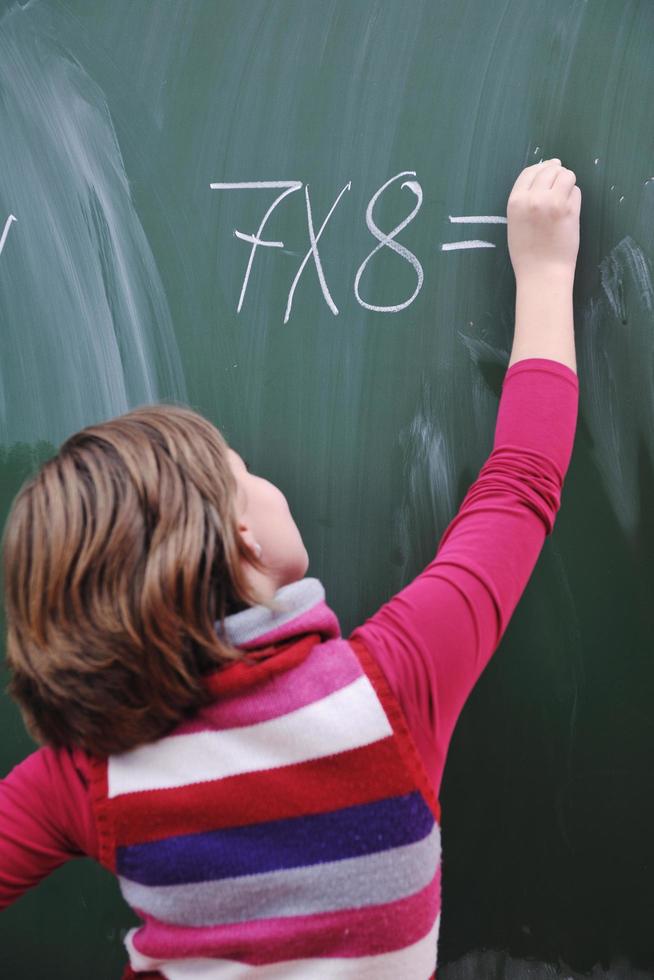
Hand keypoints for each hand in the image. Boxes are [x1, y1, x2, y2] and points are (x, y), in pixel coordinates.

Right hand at [507, 159, 580, 283]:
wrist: (542, 272)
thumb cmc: (526, 252)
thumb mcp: (515, 222)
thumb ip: (525, 199)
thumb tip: (545, 174)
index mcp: (515, 201)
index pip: (529, 172)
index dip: (541, 168)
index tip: (550, 170)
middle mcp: (533, 198)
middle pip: (549, 170)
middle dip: (557, 174)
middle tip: (560, 185)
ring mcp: (553, 202)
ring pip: (566, 176)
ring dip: (568, 183)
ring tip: (565, 197)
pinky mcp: (570, 210)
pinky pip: (576, 191)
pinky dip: (574, 197)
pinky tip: (569, 211)